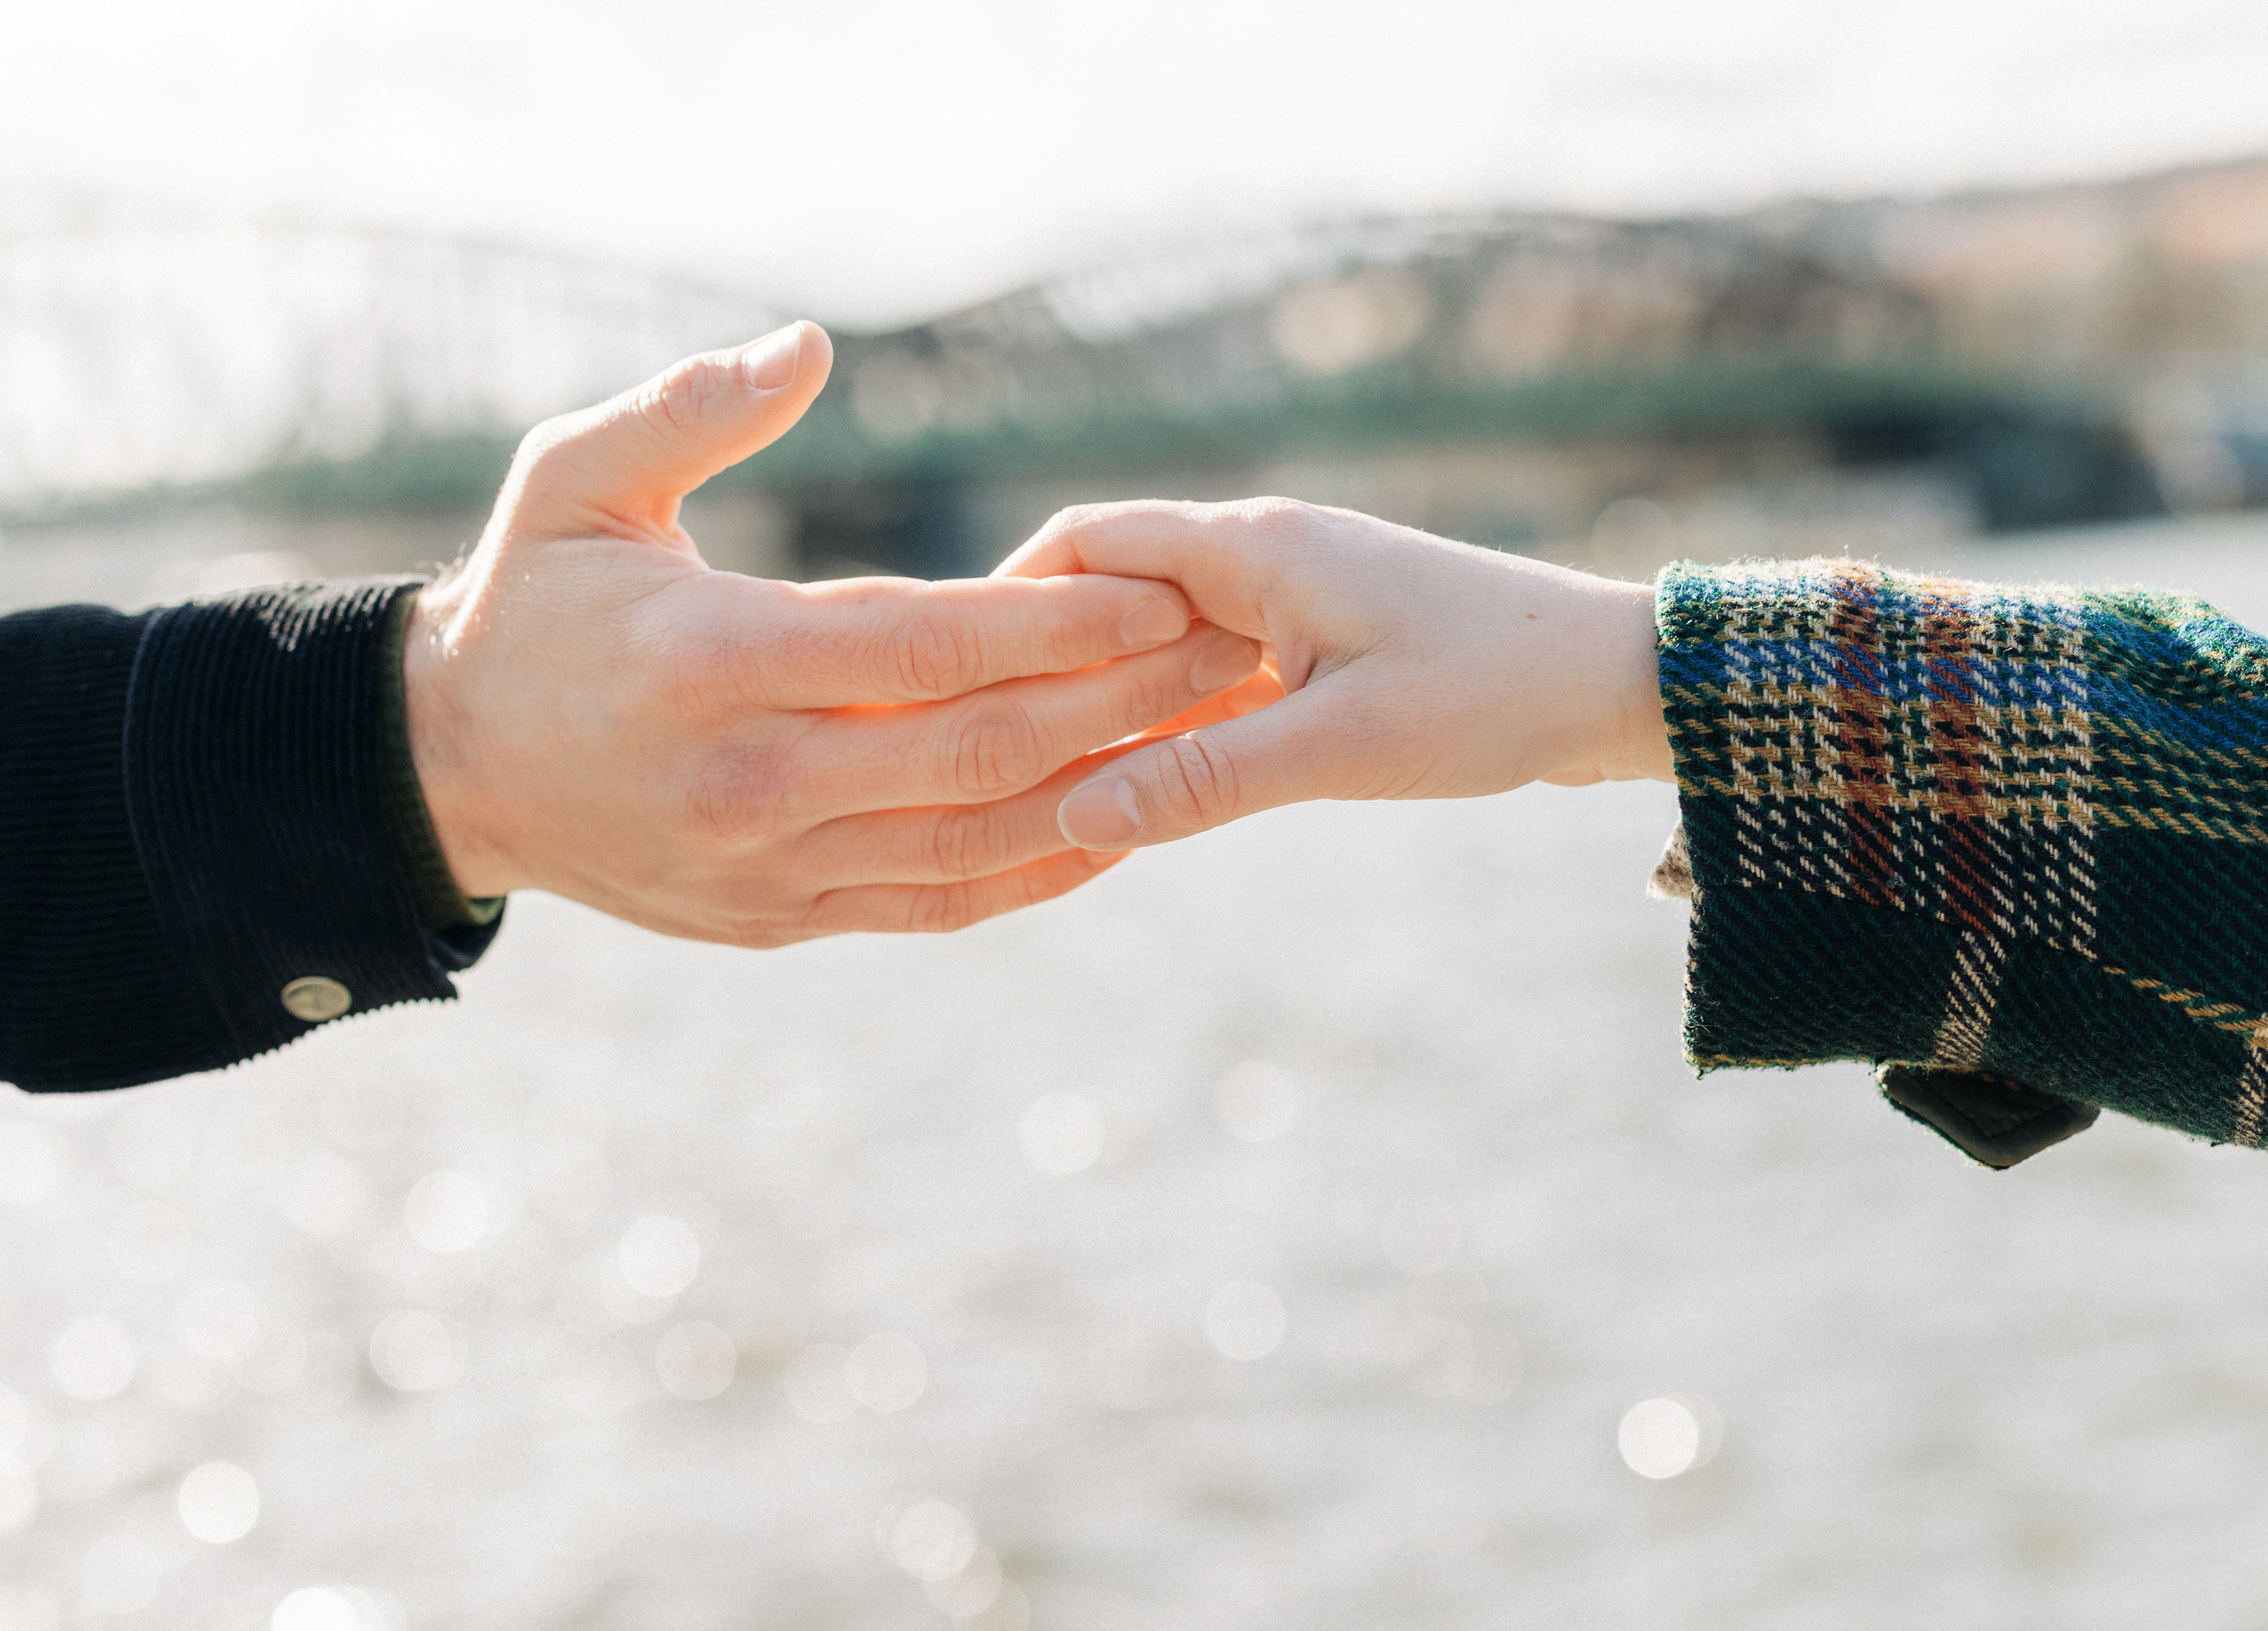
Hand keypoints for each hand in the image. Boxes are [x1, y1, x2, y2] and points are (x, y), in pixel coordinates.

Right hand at [404, 324, 1263, 944]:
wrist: (453, 772)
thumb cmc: (527, 604)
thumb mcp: (571, 479)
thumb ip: (691, 409)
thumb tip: (811, 348)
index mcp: (714, 660)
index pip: (927, 645)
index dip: (1059, 621)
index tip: (1160, 586)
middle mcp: (754, 780)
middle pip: (981, 747)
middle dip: (1121, 698)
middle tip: (1224, 649)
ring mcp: (774, 865)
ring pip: (980, 840)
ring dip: (1109, 786)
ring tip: (1206, 730)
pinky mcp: (787, 917)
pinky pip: (944, 904)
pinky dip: (1043, 869)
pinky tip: (1123, 824)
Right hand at [993, 498, 1670, 850]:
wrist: (1620, 683)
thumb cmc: (1491, 697)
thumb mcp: (1339, 748)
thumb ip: (1202, 778)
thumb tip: (1075, 817)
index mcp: (1252, 548)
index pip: (1083, 544)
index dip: (1004, 606)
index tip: (949, 685)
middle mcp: (1262, 552)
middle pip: (1111, 587)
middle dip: (1045, 661)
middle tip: (981, 742)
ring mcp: (1294, 593)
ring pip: (1162, 633)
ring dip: (1111, 695)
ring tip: (1046, 771)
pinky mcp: (1325, 637)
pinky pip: (1216, 665)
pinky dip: (1174, 713)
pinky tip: (1150, 778)